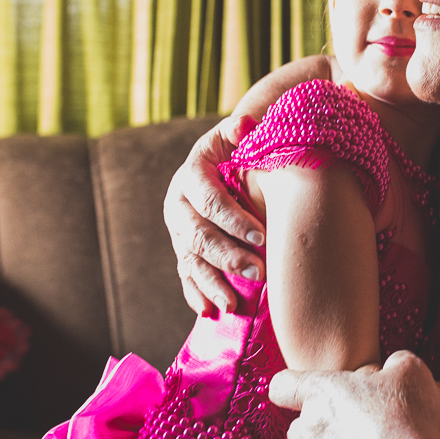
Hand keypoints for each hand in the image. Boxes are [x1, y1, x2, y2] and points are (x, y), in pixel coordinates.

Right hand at [164, 114, 263, 314]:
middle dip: (228, 256)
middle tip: (259, 273)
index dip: (234, 219)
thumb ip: (240, 130)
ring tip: (235, 303)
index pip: (210, 200)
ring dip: (212, 282)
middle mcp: (178, 205)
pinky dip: (196, 294)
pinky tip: (211, 312)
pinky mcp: (182, 250)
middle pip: (198, 235)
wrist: (219, 163)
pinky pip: (185, 275)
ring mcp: (177, 231)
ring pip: (191, 260)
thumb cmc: (236, 150)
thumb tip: (246, 126)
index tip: (262, 238)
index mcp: (191, 176)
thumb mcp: (234, 136)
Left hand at [270, 351, 439, 438]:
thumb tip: (391, 368)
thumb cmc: (409, 420)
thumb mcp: (410, 370)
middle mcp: (311, 429)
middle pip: (296, 427)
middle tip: (352, 424)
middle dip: (317, 426)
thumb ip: (393, 362)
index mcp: (322, 393)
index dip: (292, 387)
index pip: (282, 386)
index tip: (310, 390)